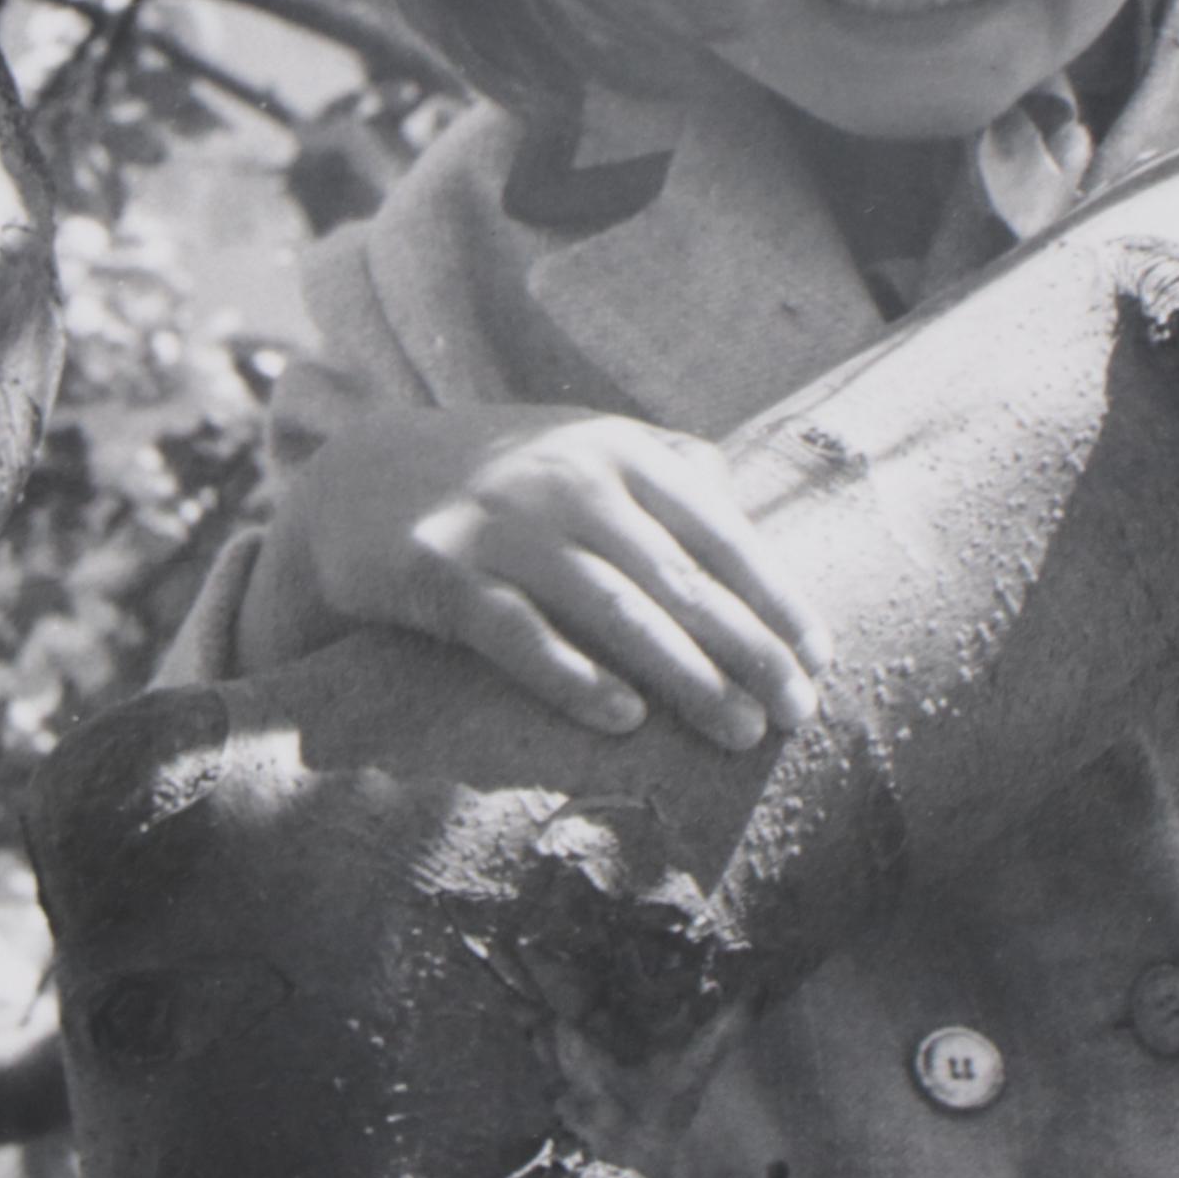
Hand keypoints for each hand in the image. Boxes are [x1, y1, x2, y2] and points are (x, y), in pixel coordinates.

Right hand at [286, 404, 827, 746]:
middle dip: (748, 649)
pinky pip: (517, 633)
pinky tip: (623, 719)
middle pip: (678, 576)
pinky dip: (573, 675)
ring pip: (612, 608)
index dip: (773, 595)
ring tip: (738, 731)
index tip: (819, 657)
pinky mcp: (440, 572)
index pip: (717, 530)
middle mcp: (566, 480)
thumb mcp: (582, 446)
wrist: (359, 477)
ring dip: (684, 675)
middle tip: (797, 714)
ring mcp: (502, 525)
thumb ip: (663, 464)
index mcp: (616, 450)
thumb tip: (744, 499)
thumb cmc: (499, 477)